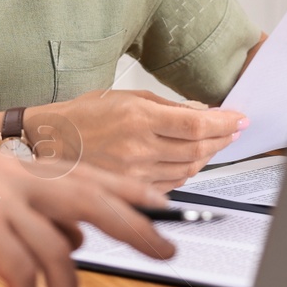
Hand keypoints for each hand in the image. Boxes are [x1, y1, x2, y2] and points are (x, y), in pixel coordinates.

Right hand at [0, 153, 174, 286]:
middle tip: (166, 249)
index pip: (82, 173)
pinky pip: (24, 271)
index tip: (161, 204)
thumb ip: (26, 216)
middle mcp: (6, 175)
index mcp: (9, 167)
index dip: (125, 188)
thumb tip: (73, 237)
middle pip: (89, 196)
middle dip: (134, 224)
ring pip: (59, 249)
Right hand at [27, 89, 246, 189]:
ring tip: (215, 143)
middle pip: (197, 148)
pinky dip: (187, 172)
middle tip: (233, 130)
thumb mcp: (123, 97)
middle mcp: (138, 147)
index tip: (239, 119)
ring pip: (188, 169)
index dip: (223, 123)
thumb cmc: (81, 117)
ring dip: (207, 156)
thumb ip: (165, 106)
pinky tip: (190, 161)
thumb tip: (200, 111)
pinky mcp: (130, 188)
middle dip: (222, 138)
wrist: (48, 142)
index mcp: (137, 118)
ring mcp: (134, 172)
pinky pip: (171, 183)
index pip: (195, 123)